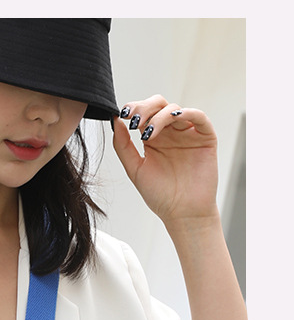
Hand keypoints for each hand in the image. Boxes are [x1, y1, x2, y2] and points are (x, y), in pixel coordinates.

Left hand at [112, 96, 219, 225]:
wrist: (182, 213)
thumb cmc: (160, 195)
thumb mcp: (135, 169)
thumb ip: (123, 145)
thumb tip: (115, 120)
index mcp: (153, 138)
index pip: (144, 113)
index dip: (134, 108)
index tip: (123, 114)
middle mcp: (170, 132)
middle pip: (159, 105)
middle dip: (145, 108)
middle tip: (134, 120)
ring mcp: (188, 133)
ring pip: (175, 109)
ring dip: (159, 116)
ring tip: (148, 133)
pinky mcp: (205, 137)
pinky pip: (199, 117)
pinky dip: (187, 112)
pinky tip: (174, 117)